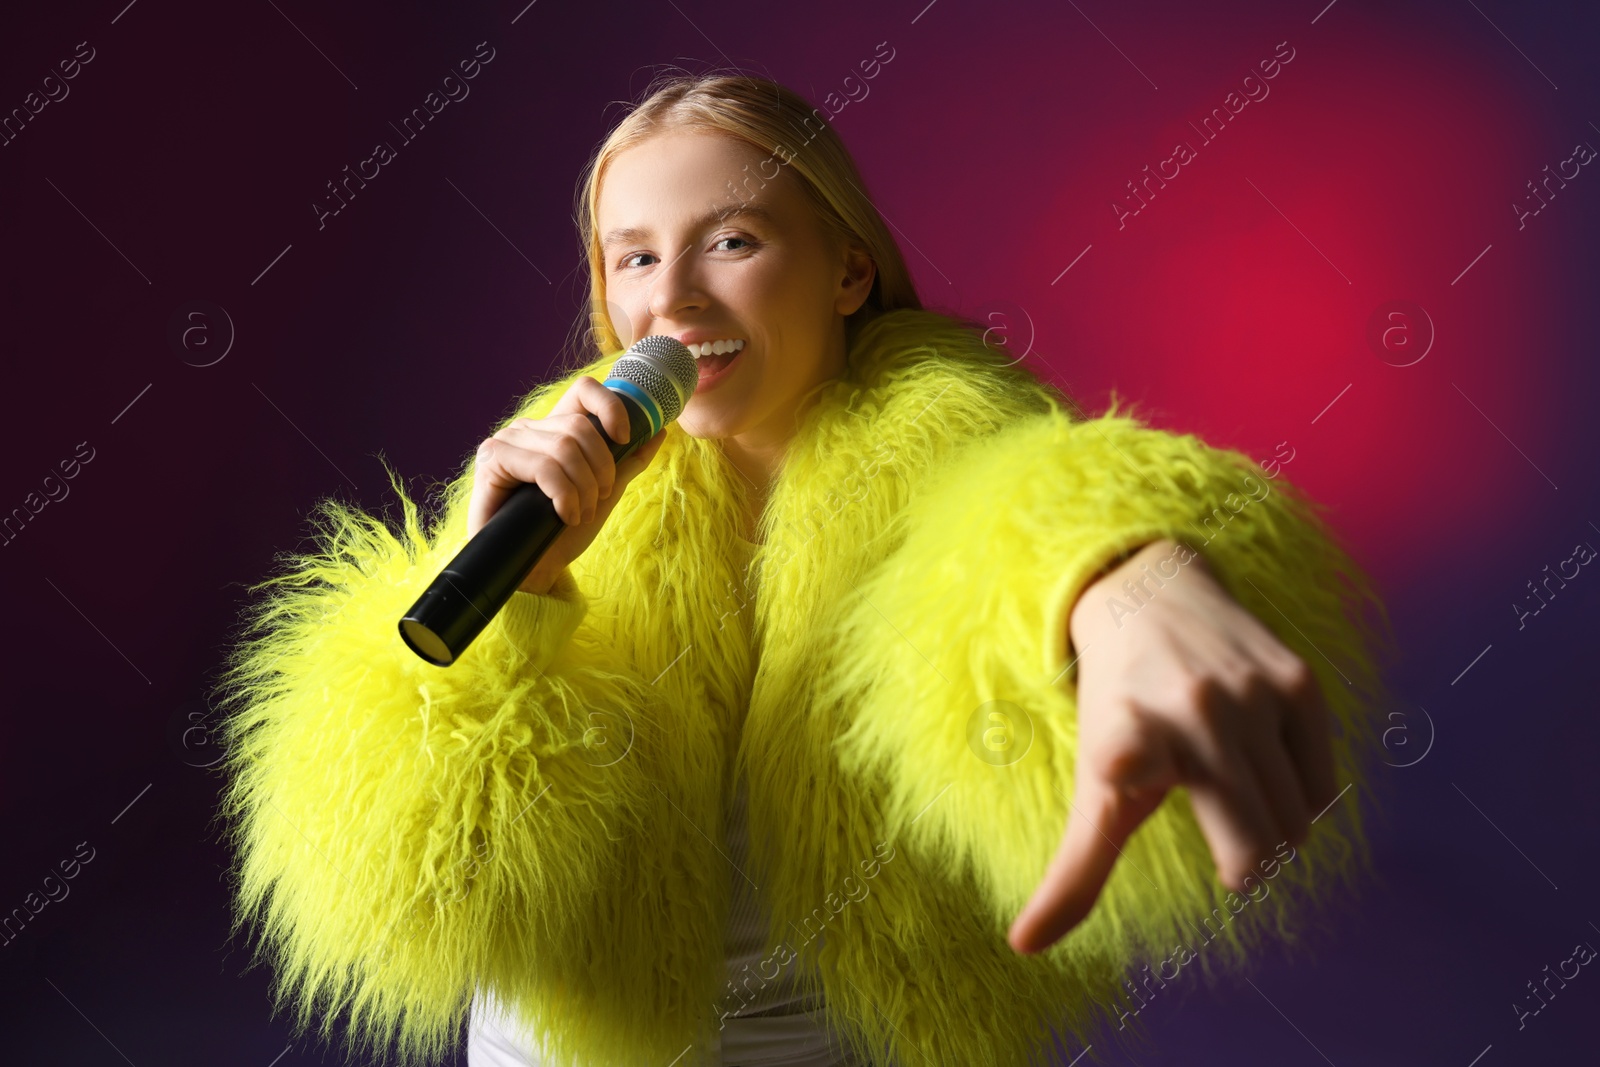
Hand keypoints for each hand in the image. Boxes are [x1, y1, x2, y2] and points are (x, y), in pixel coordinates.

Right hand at [467, 376, 666, 594]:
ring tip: (579, 514)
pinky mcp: (492, 459)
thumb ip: (629, 460)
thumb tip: (659, 430)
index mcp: (555, 429)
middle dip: (601, 468)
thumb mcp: (605, 492)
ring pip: (564, 448)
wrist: (534, 568)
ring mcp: (508, 441)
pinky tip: (564, 516)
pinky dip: (563, 495)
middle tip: (599, 498)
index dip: (610, 406)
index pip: (583, 391)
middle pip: (580, 426)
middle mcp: (530, 429)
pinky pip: (543, 467)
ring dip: (583, 489)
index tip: (625, 439)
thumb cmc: (564, 531)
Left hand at [1006, 539, 1335, 953]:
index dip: (1146, 792)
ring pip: (1299, 821)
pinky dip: (1302, 796)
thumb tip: (1024, 948)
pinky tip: (1264, 762)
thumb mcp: (1094, 786)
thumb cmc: (1118, 709)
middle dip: (1247, 861)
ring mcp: (1252, 695)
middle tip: (1224, 837)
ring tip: (1238, 791)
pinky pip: (1323, 786)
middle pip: (1261, 849)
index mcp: (1128, 743)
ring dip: (1275, 827)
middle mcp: (1193, 714)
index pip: (1135, 773)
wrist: (1147, 592)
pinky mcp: (1299, 681)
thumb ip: (1074, 873)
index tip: (1144, 790)